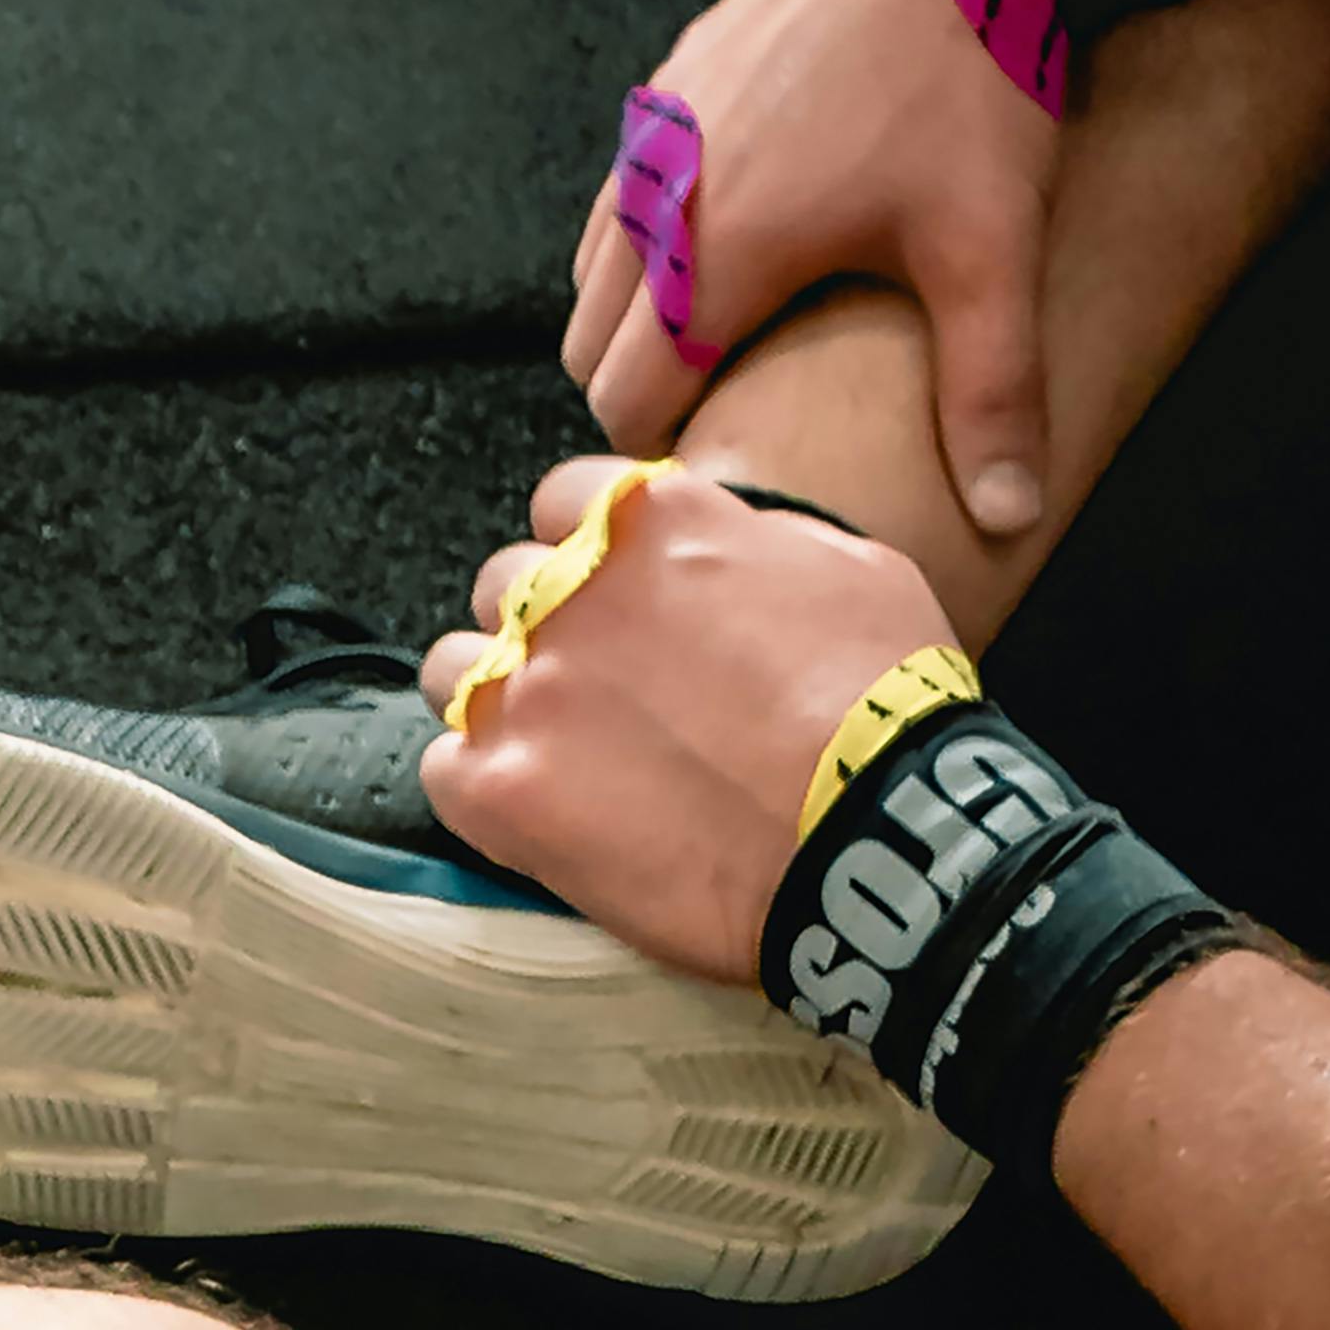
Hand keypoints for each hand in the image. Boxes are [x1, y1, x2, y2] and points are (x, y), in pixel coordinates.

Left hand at [417, 464, 963, 986]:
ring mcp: (529, 691)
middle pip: (504, 585)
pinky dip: (478, 787)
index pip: (566, 501)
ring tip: (552, 750)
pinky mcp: (504, 790)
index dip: (587, 550)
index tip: (612, 593)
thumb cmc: (886, 701)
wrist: (870, 828)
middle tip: (595, 686)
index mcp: (654, 519)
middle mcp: (573, 589)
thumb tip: (721, 543)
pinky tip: (530, 808)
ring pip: (453, 671)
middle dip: (539, 626)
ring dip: (491, 701)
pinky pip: (444, 771)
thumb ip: (750, 540)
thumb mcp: (845, 564)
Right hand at [566, 0, 1062, 542]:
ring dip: (638, 320)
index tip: (720, 460)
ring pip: (595, 273)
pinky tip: (735, 238)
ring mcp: (656, 132)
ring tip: (727, 332)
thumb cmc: (970, 76)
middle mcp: (657, 197)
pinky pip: (623, 197)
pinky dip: (649, 242)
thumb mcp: (990, 245)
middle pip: (590, 348)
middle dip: (642, 391)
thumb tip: (1012, 517)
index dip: (665, 450)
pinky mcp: (673, 79)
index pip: (624, 403)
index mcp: (713, 257)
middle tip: (727, 409)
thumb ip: (990, 391)